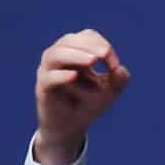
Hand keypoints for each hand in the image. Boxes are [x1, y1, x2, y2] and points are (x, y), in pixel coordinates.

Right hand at [34, 30, 129, 164]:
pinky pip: (48, 78)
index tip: (114, 64)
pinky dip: (61, 76)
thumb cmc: (87, 104)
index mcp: (74, 53)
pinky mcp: (43, 89)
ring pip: (55, 55)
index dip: (101, 44)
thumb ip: (119, 81)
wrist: (70, 127)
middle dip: (88, 45)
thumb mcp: (109, 92)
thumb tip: (121, 70)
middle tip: (104, 55)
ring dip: (75, 56)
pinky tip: (74, 76)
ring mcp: (48, 72)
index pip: (86, 37)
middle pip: (68, 41)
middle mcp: (58, 58)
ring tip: (92, 61)